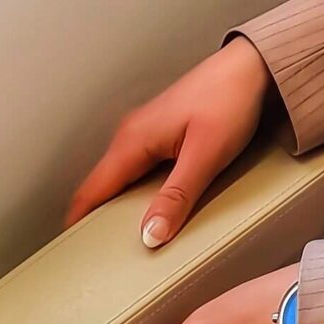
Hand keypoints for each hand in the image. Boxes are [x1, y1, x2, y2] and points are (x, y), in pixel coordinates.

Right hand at [64, 36, 273, 246]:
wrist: (250, 67)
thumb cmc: (229, 100)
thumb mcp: (204, 156)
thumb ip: (176, 197)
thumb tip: (150, 235)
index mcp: (132, 140)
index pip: (91, 190)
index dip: (78, 222)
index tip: (73, 253)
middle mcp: (131, 134)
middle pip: (102, 186)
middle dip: (98, 219)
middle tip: (105, 256)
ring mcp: (146, 131)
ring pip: (121, 178)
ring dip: (120, 205)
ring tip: (129, 237)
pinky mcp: (163, 132)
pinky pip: (139, 168)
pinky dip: (138, 191)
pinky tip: (156, 205)